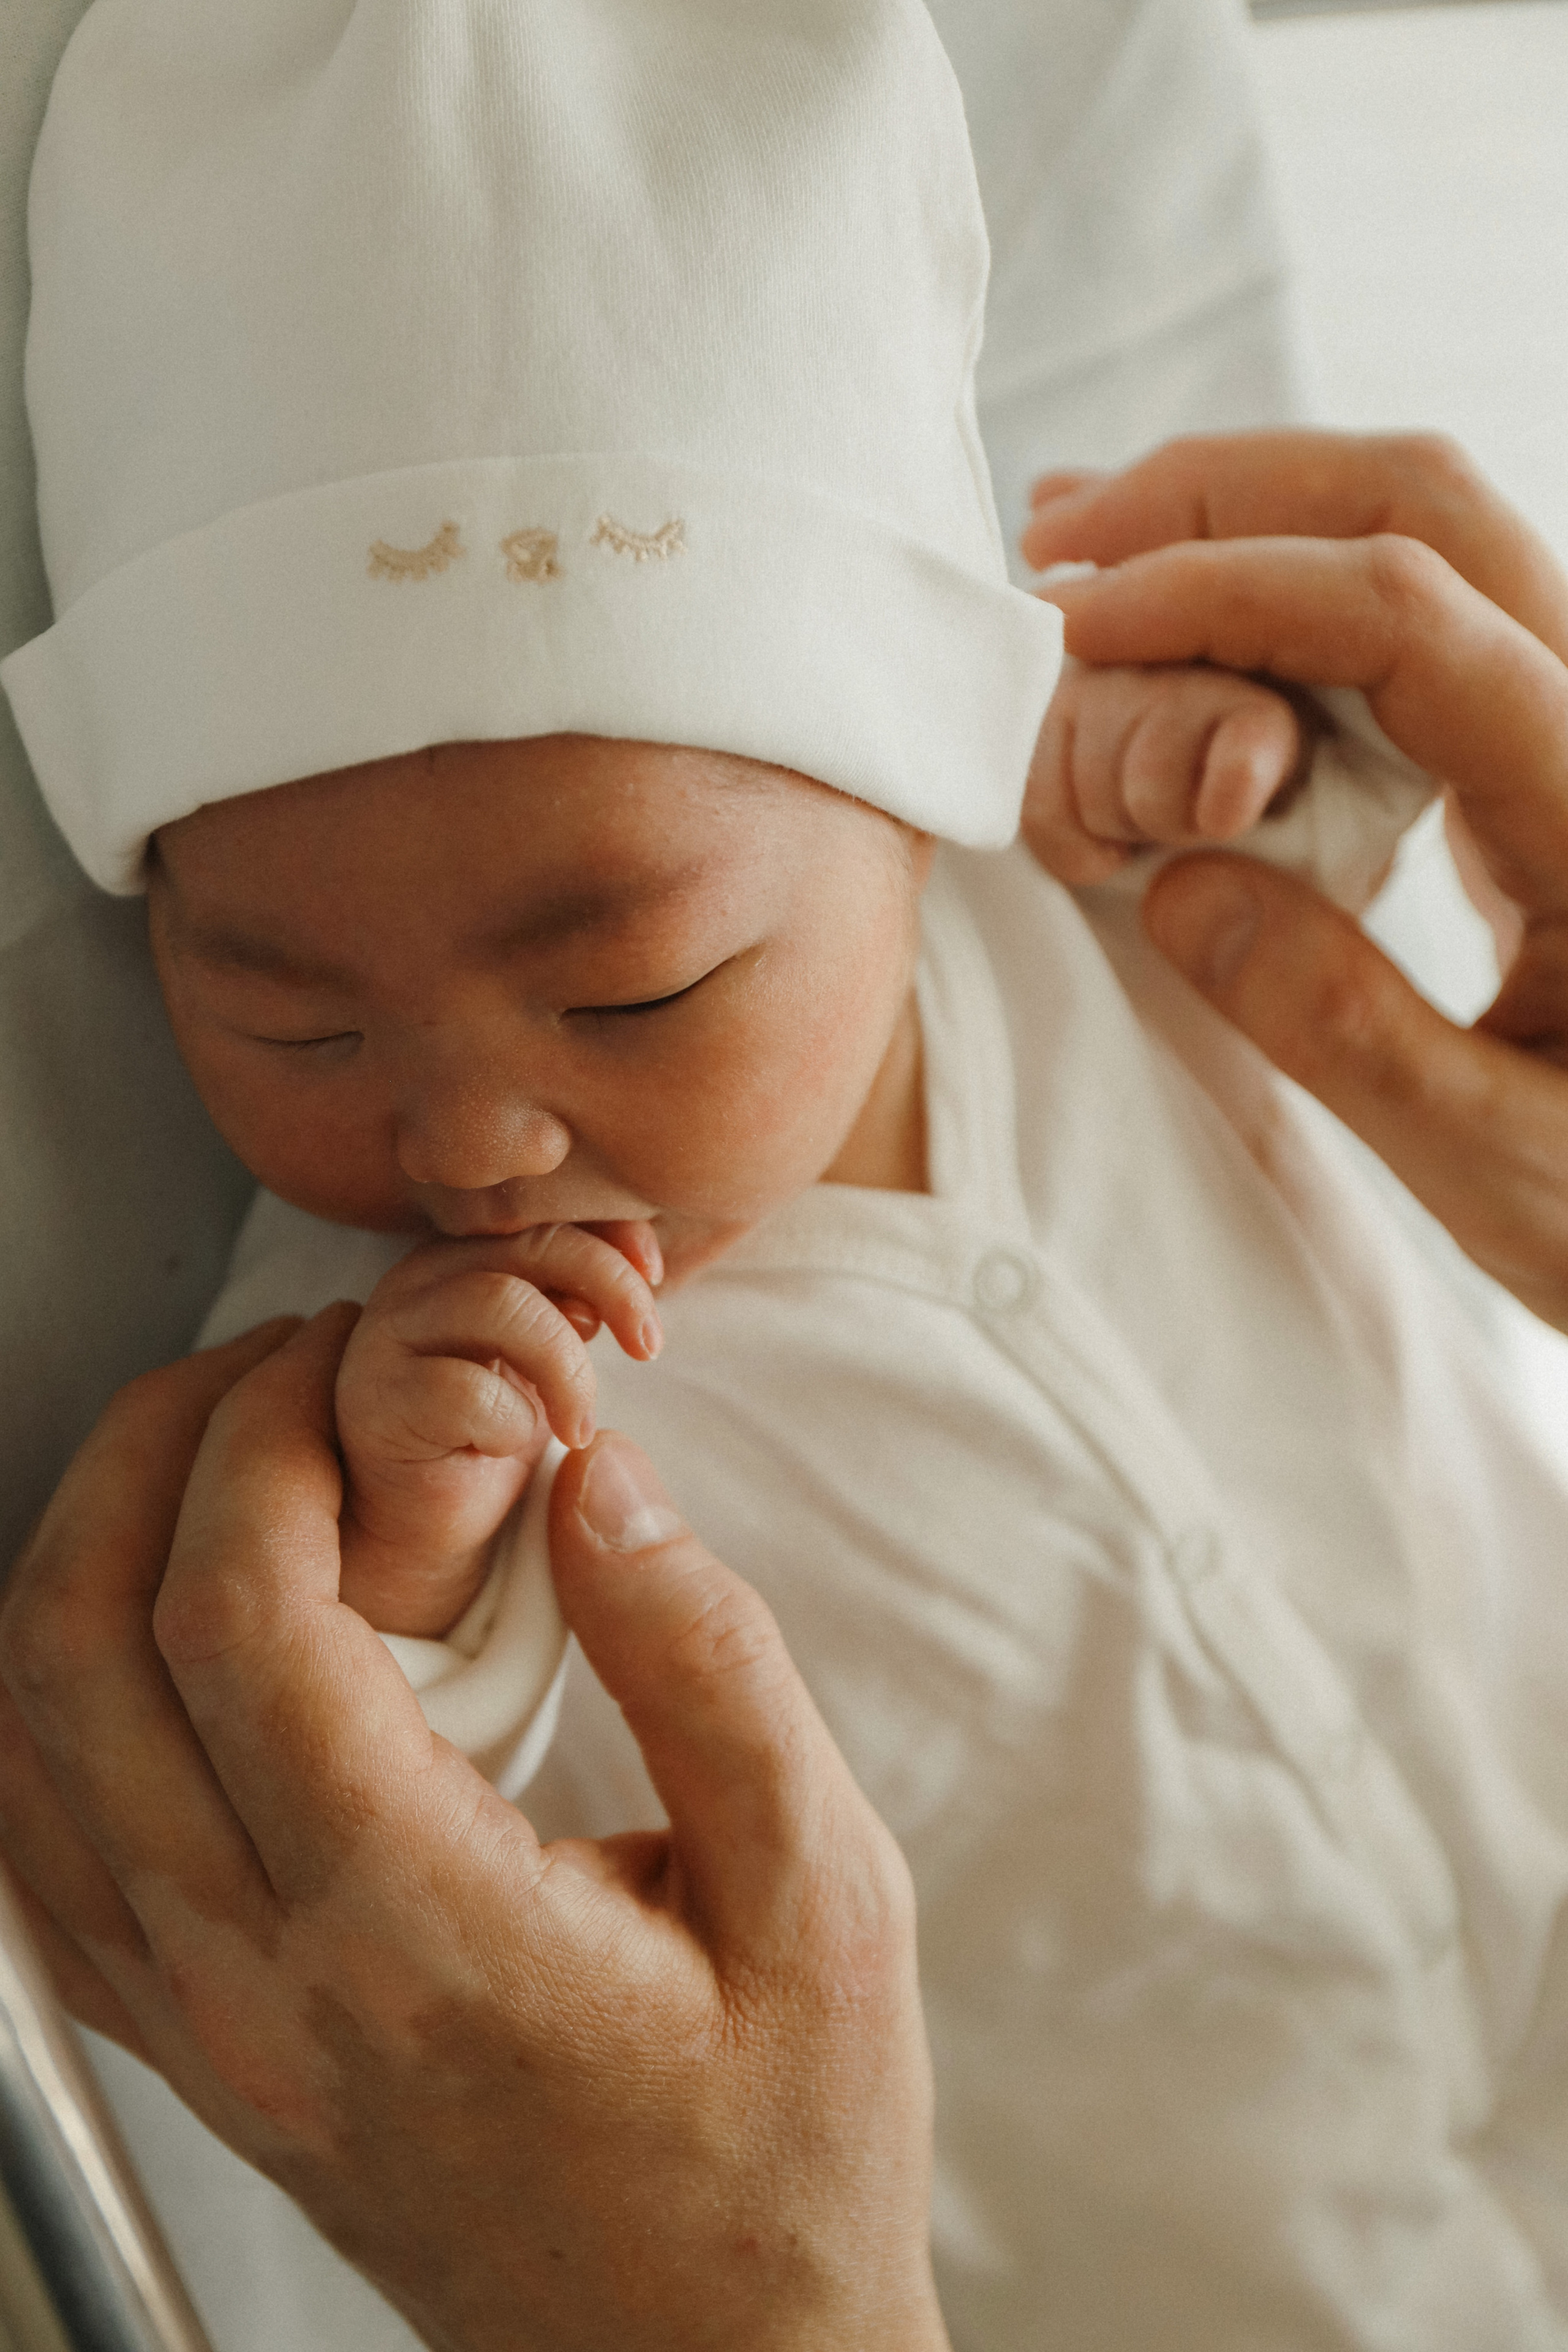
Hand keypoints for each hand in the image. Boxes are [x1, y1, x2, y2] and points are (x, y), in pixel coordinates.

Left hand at [0, 1315, 947, 2351]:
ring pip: (21, 1750)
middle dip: (149, 1451)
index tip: (350, 1365)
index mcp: (417, 1927)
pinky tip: (148, 1632)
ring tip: (207, 1460)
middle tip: (268, 1366)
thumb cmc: (780, 2147)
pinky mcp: (197, 2055)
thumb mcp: (823, 1891)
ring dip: (78, 1557)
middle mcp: (263, 1984)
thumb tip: (601, 1483)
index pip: (238, 1625)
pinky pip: (36, 1856)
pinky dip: (51, 1702)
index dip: (265, 1444)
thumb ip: (710, 1663)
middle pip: (81, 1654)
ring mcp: (204, 2031)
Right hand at [336, 1219, 662, 1636]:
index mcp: (467, 1254)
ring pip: (502, 1303)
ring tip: (579, 1423)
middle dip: (609, 1288)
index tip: (656, 1276)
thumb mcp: (554, 1352)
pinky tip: (512, 1450)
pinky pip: (466, 1388)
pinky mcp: (377, 1400)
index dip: (612, 1234)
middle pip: (532, 1243)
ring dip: (566, 1366)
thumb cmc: (494, 1428)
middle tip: (647, 1346)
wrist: (426, 1522)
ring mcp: (390, 1334)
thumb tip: (640, 1266)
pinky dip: (512, 1420)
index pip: (547, 1211)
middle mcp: (421, 1279)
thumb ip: (583, 1297)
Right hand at [1026, 430, 1567, 1331]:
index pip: (1405, 615)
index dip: (1225, 590)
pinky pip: (1420, 610)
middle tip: (1062, 539)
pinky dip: (1288, 587)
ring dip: (1255, 518)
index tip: (1080, 626)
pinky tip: (1187, 628)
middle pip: (1424, 505)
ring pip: (1427, 528)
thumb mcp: (1498, 1163)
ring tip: (1097, 554)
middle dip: (1226, 493)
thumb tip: (1179, 887)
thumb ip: (1342, 1030)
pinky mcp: (1542, 745)